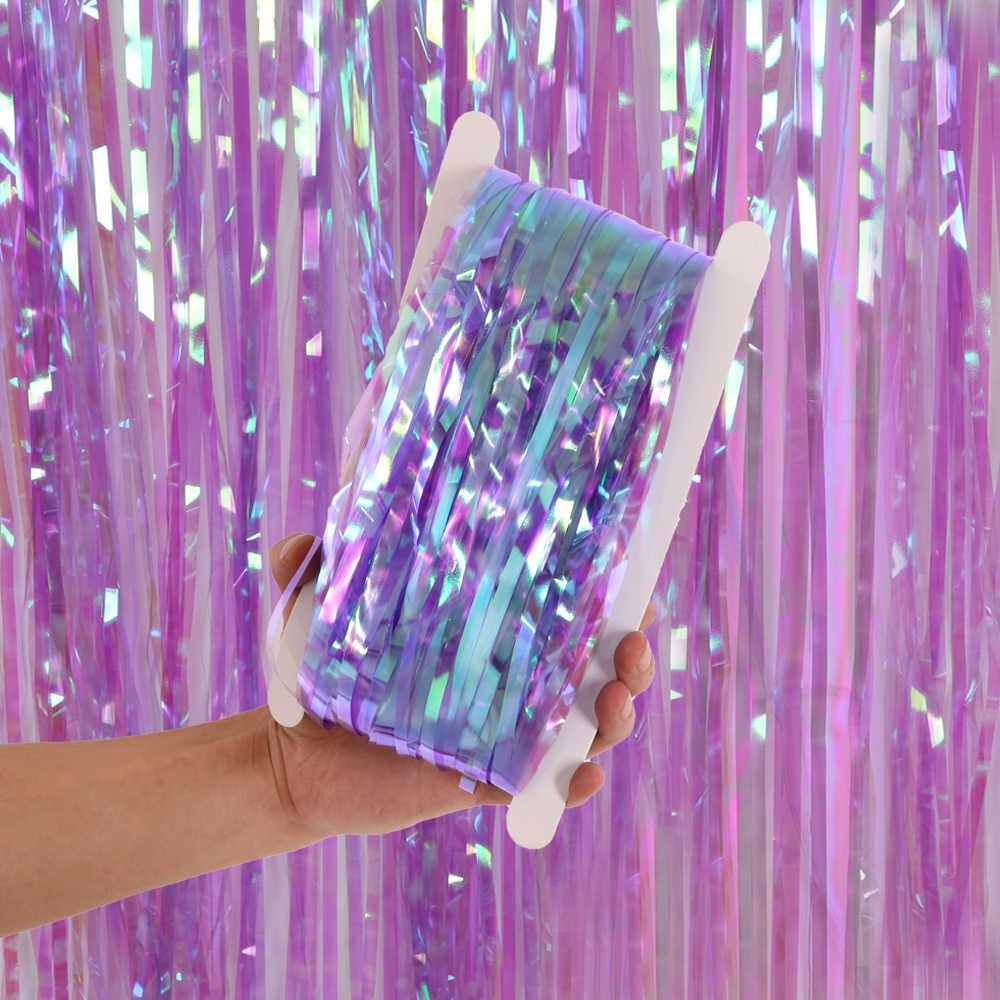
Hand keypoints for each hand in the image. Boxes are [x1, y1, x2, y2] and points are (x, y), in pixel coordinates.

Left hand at [264, 533, 657, 838]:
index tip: (633, 581)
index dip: (608, 598)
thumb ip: (307, 575)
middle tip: (633, 644)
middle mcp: (509, 682)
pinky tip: (581, 772)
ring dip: (612, 714)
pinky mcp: (484, 781)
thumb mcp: (318, 616)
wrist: (294, 759)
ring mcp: (503, 733)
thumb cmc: (321, 676)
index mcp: (490, 634)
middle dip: (629, 657)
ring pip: (582, 725)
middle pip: (592, 668)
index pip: (563, 610)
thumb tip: (292, 543)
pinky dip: (571, 783)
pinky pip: (543, 785)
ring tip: (612, 699)